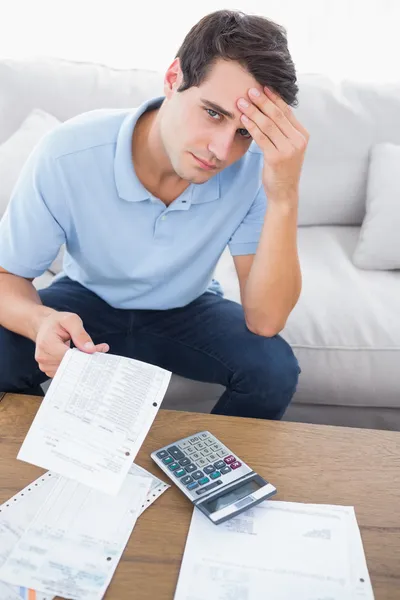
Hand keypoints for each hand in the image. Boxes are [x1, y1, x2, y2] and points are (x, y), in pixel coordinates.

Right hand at [35, 312, 108, 377]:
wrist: (45, 326)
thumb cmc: (57, 322)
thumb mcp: (70, 320)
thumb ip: (80, 334)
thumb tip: (90, 349)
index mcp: (47, 343)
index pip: (68, 356)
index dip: (84, 355)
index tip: (98, 351)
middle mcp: (43, 357)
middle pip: (70, 365)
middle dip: (86, 359)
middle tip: (100, 350)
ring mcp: (45, 366)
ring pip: (70, 371)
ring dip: (82, 363)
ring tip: (89, 351)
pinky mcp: (50, 371)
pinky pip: (67, 372)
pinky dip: (76, 367)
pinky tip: (81, 357)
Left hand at [237, 86, 308, 201]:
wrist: (284, 193)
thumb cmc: (282, 170)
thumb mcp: (288, 148)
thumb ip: (283, 131)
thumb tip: (270, 110)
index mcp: (302, 135)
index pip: (287, 111)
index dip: (274, 98)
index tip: (263, 87)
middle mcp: (297, 140)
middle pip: (277, 115)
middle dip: (262, 101)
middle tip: (249, 90)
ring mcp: (288, 149)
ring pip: (268, 124)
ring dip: (253, 111)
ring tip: (242, 102)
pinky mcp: (276, 157)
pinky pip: (261, 137)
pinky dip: (251, 126)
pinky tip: (243, 118)